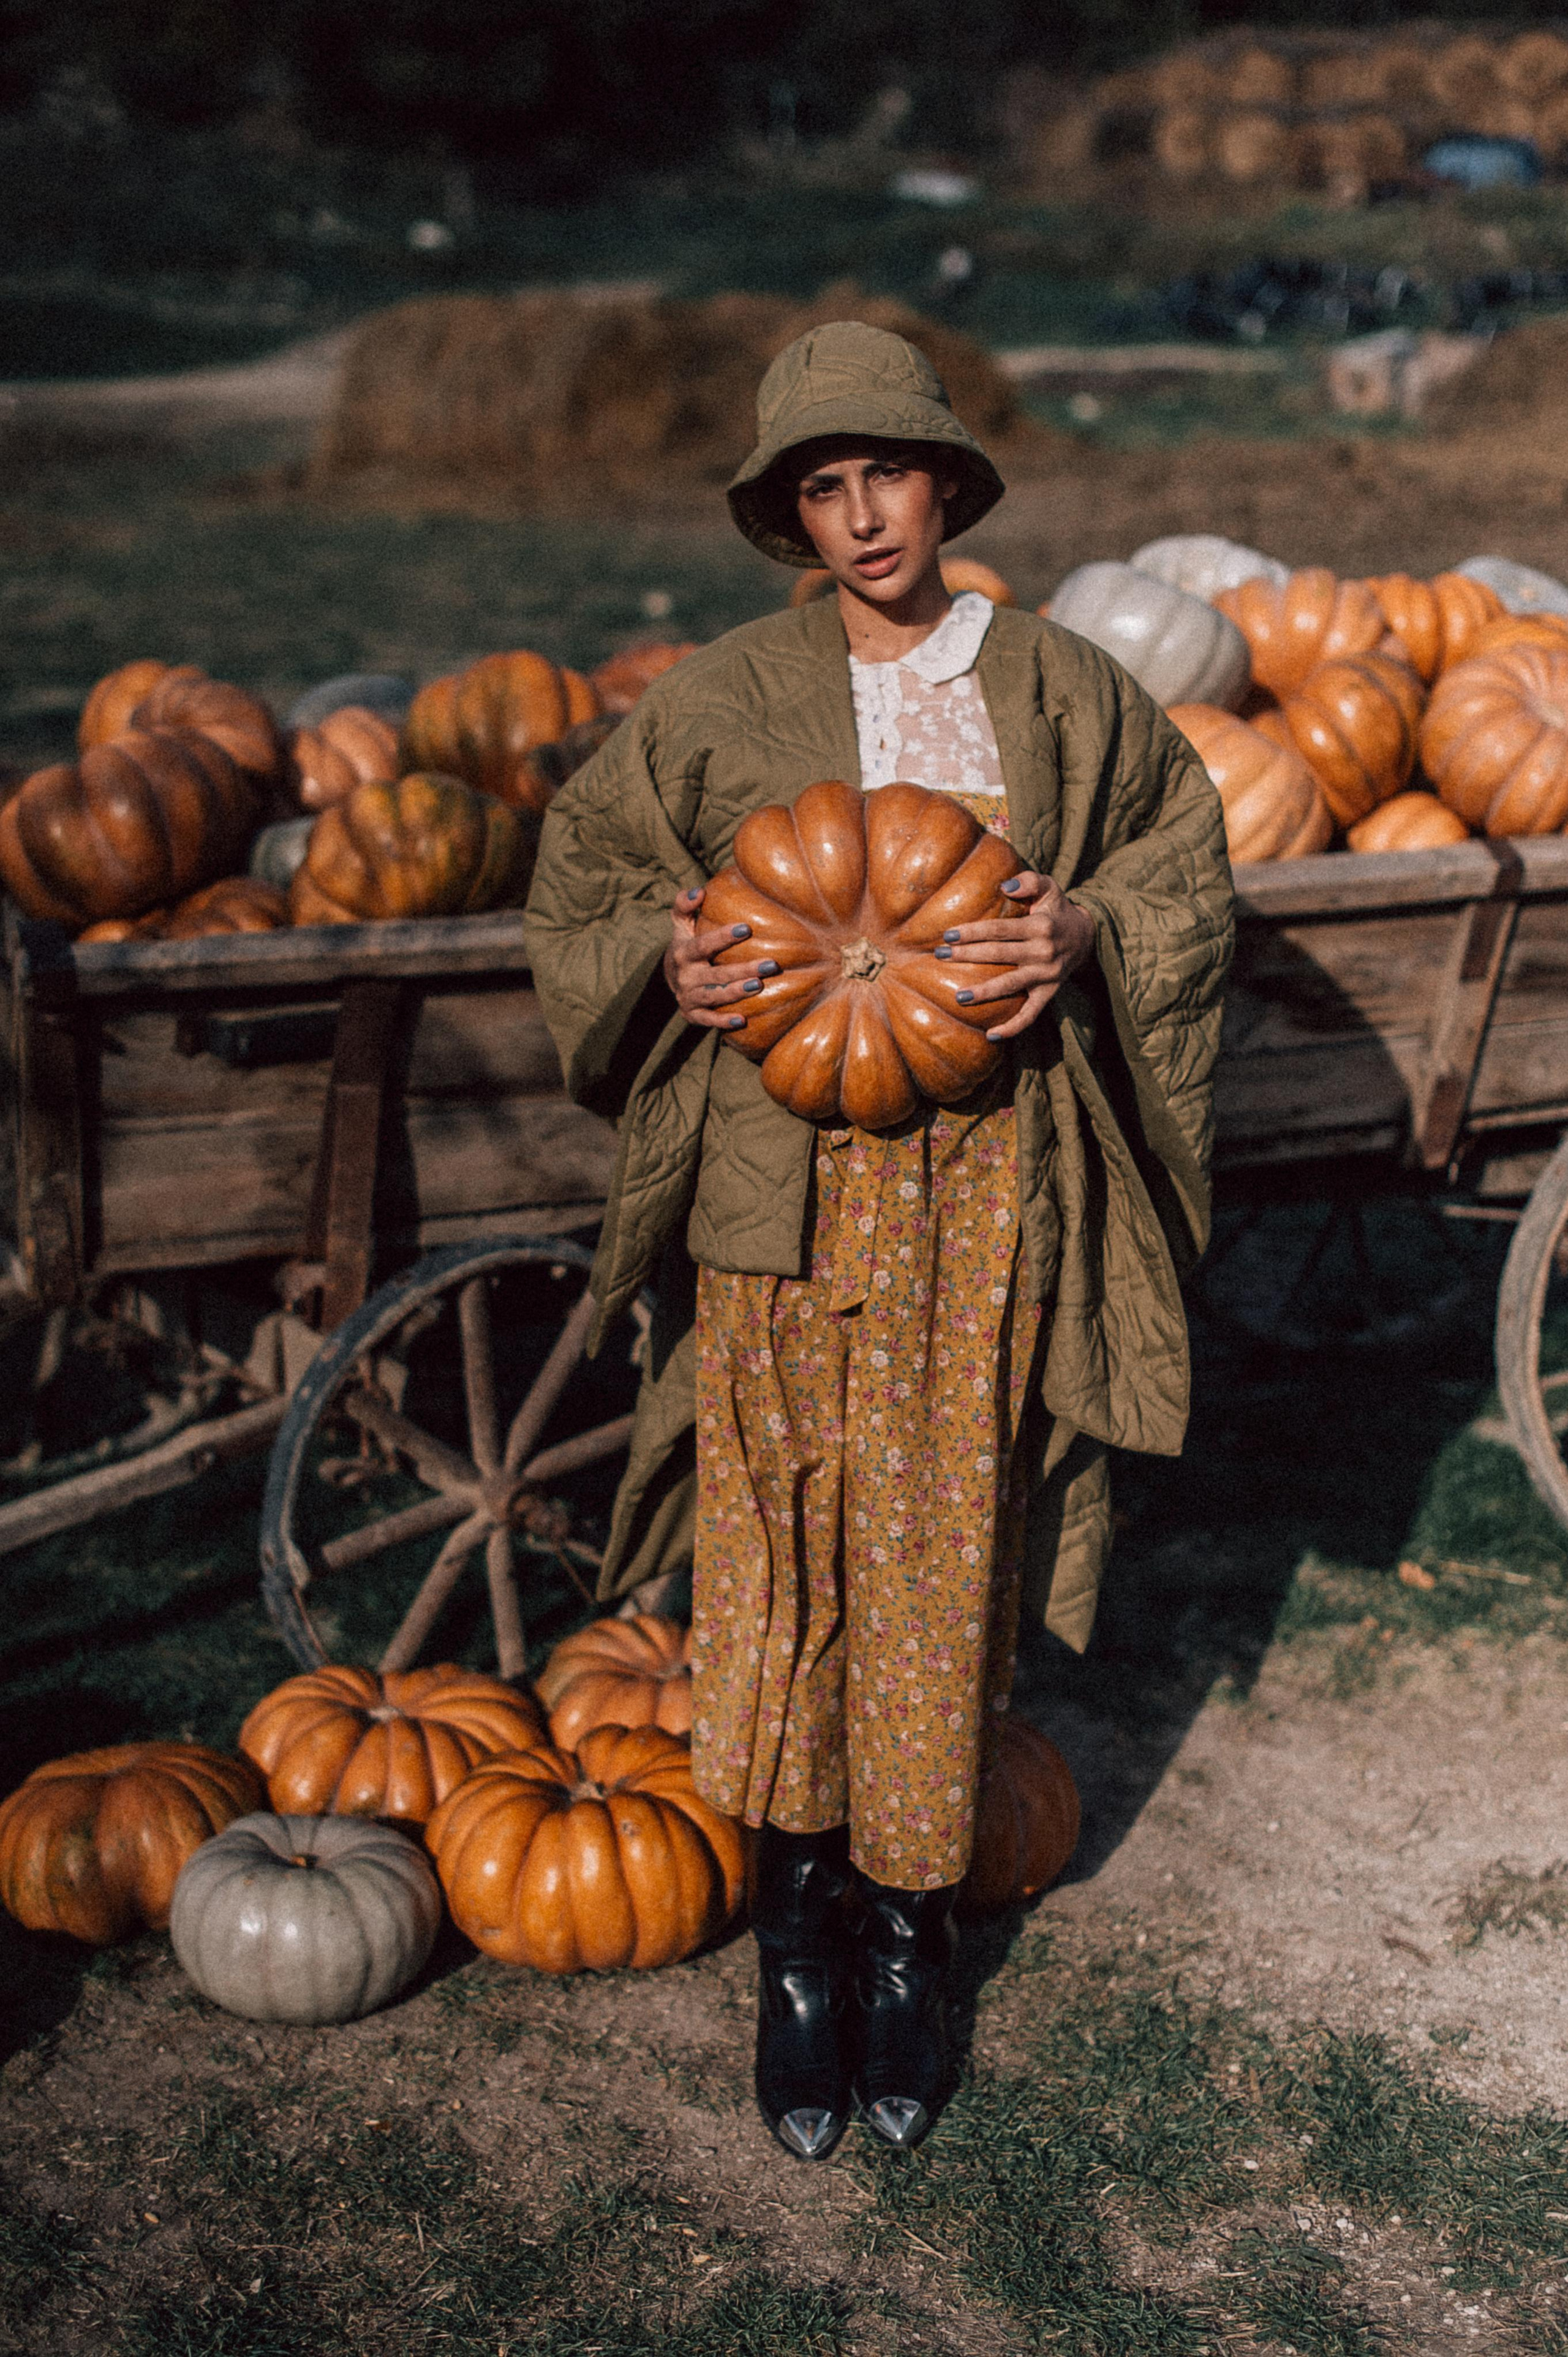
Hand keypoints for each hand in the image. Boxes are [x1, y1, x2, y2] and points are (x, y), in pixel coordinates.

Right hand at [662, 885, 778, 1031]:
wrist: (671, 977)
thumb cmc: (686, 943)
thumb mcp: (681, 924)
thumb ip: (685, 904)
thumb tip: (700, 891)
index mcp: (683, 952)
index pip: (703, 944)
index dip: (722, 937)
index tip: (747, 928)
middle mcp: (684, 976)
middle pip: (714, 974)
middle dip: (742, 970)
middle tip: (771, 964)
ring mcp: (688, 997)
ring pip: (713, 996)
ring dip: (736, 992)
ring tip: (759, 986)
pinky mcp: (692, 1014)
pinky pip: (707, 1020)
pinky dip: (722, 1022)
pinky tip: (743, 1020)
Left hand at [934, 871, 1096, 1040]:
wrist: (1087, 936)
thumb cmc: (1057, 909)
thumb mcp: (1049, 887)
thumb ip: (1028, 881)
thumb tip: (1004, 886)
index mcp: (1040, 926)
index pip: (1000, 929)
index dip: (973, 931)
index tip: (948, 934)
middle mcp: (1043, 952)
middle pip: (999, 955)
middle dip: (968, 955)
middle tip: (940, 956)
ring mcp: (1046, 976)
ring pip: (1011, 985)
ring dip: (984, 993)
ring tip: (958, 997)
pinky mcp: (1049, 993)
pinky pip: (1031, 1015)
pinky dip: (1013, 1027)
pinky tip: (991, 1035)